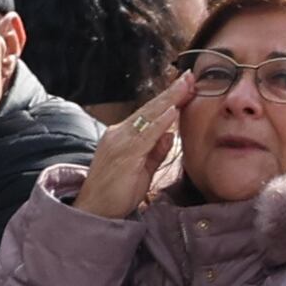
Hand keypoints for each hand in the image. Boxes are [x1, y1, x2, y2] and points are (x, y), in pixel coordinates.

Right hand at [76, 70, 196, 218]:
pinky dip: (159, 122)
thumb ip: (156, 150)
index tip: (188, 84)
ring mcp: (119, 142)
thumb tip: (171, 133)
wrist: (95, 210)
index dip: (169, 98)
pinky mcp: (122, 154)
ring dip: (168, 100)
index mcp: (125, 135)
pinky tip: (172, 112)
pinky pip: (144, 135)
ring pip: (147, 117)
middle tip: (190, 75)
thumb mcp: (143, 167)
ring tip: (185, 86)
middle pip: (149, 109)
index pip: (151, 113)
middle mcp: (119, 134)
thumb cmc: (118, 190)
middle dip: (171, 92)